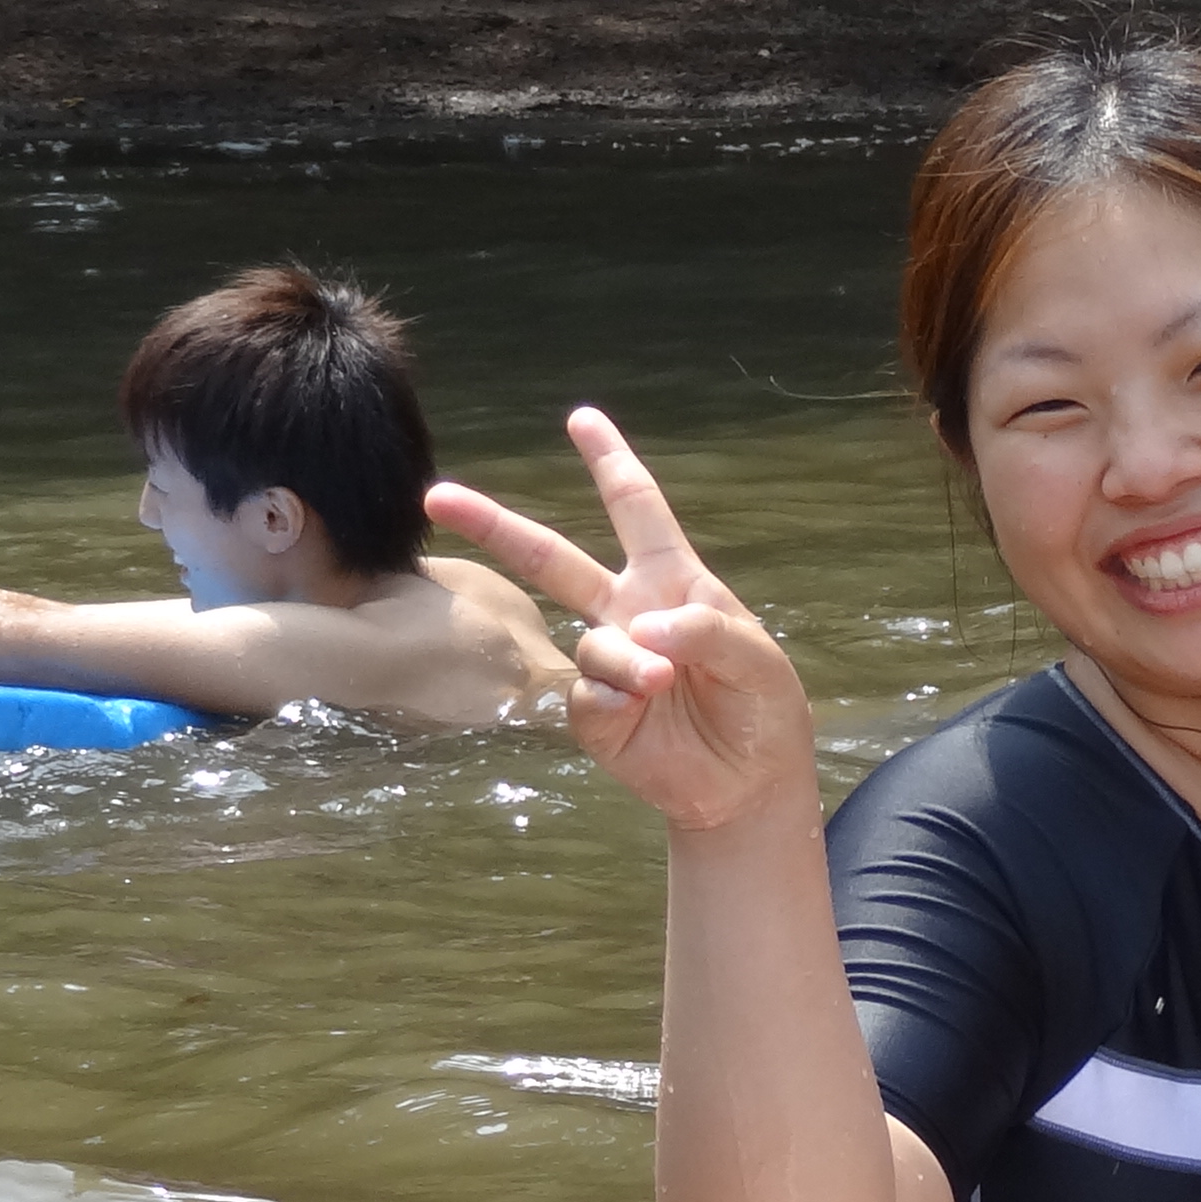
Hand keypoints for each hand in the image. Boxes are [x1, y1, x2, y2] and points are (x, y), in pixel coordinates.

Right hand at [428, 408, 815, 830]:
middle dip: (495, 525)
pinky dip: (615, 703)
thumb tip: (645, 624)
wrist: (748, 783)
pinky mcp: (593, 713)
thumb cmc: (763, 707)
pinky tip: (641, 716)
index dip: (610, 462)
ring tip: (664, 685)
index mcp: (672, 580)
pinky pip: (586, 694)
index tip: (582, 418)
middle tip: (437, 495)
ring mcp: (606, 661)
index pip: (637, 509)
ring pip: (591, 643)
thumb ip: (711, 631)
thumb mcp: (759, 662)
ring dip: (626, 661)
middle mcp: (627, 611)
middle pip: (552, 559)